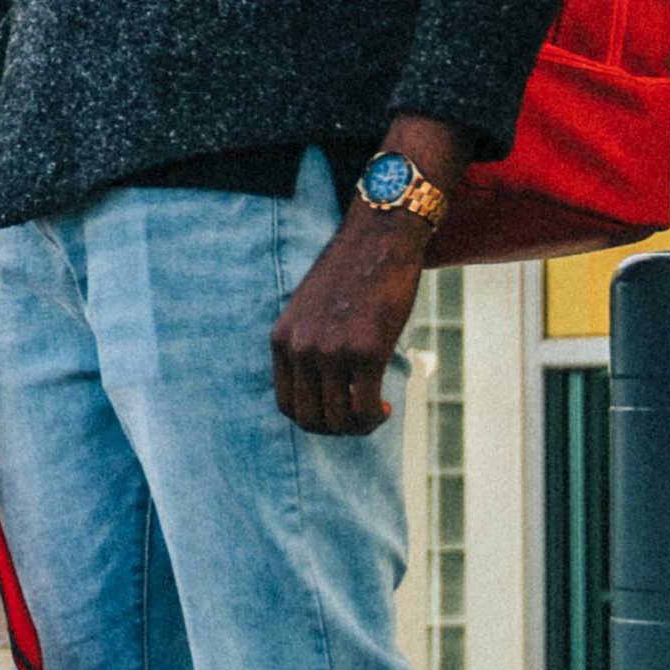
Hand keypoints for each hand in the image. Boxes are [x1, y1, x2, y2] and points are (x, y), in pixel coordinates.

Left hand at [269, 211, 419, 434]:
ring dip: (359, 426)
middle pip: (309, 419)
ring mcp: (330, 350)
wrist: (379, 240)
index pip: (286, 404)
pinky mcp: (364, 350)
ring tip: (375, 413)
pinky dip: (375, 417)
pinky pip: (364, 407)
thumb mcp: (312, 310)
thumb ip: (310, 345)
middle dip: (337, 429)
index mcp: (282, 338)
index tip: (338, 411)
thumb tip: (325, 389)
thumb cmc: (352, 275)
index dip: (314, 419)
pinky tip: (386, 406)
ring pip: (338, 420)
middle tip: (361, 418)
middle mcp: (300, 348)